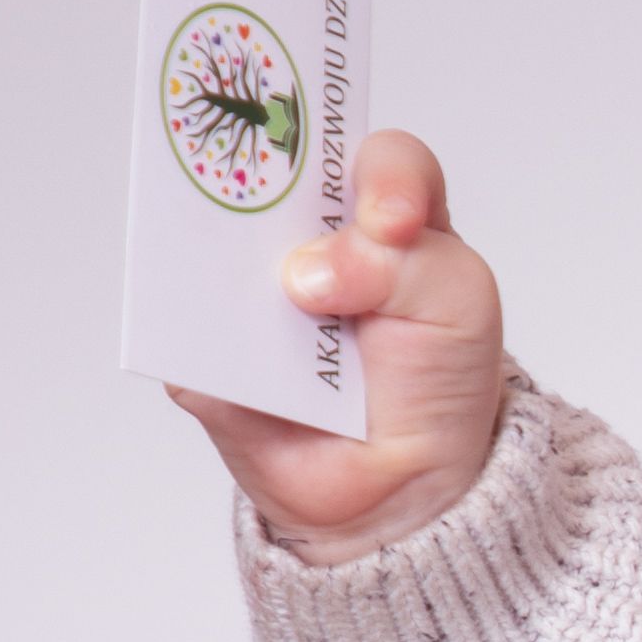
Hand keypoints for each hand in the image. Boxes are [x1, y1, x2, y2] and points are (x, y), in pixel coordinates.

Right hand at [175, 126, 508, 553]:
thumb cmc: (437, 373)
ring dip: (221, 250)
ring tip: (246, 279)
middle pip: (267, 176)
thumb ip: (410, 270)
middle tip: (268, 194)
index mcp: (378, 212)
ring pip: (210, 238)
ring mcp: (248, 285)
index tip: (389, 221)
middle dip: (261, 171)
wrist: (402, 485)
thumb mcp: (460, 306)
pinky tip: (209, 332)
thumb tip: (303, 277)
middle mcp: (307, 235)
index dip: (378, 171)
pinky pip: (181, 322)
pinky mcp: (207, 345)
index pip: (373, 156)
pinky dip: (191, 324)